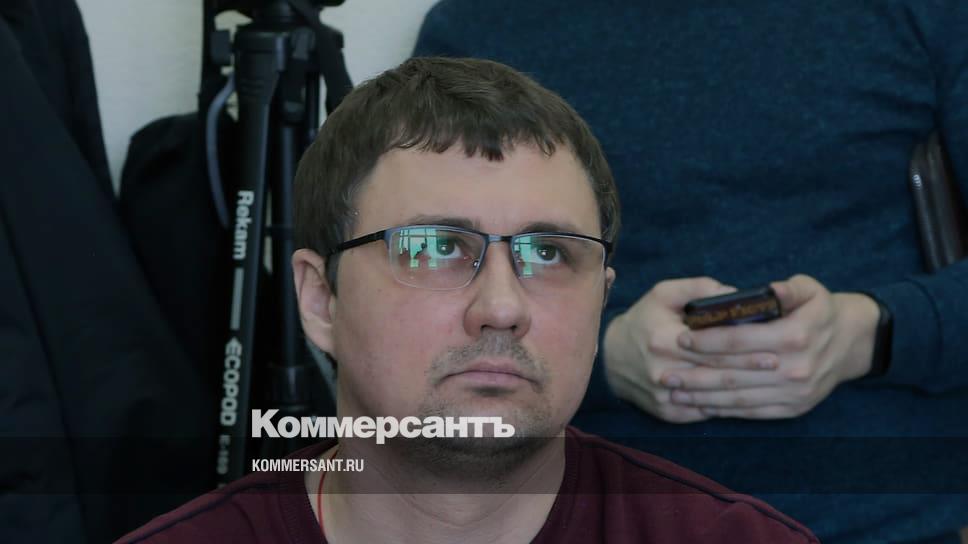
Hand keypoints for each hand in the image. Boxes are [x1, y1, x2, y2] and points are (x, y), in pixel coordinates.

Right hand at [603, 277, 779, 422]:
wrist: (610, 358)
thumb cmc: (644, 320)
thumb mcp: (664, 294)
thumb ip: (698, 288)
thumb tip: (734, 294)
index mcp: (663, 339)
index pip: (712, 346)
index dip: (744, 349)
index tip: (773, 347)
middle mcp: (663, 370)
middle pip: (716, 372)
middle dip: (751, 370)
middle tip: (782, 365)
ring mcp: (665, 396)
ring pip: (713, 396)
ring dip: (744, 392)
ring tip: (772, 385)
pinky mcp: (667, 413)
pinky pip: (703, 412)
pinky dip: (726, 407)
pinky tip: (749, 401)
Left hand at [666, 274, 879, 418]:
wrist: (852, 344)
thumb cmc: (821, 310)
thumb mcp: (811, 289)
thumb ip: (787, 289)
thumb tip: (767, 290)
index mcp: (796, 336)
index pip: (741, 341)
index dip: (708, 340)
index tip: (681, 337)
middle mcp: (795, 368)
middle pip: (734, 373)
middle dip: (695, 373)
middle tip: (665, 372)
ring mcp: (794, 392)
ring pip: (739, 397)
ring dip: (703, 396)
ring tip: (674, 391)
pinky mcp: (793, 408)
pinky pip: (751, 411)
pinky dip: (723, 410)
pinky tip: (700, 404)